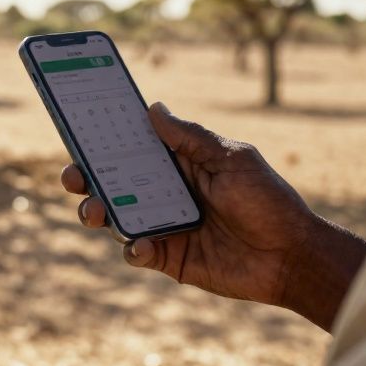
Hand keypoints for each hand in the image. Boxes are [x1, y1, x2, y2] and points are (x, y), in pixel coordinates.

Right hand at [62, 102, 365, 331]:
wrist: (292, 257)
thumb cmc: (268, 201)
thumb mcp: (232, 160)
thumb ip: (191, 138)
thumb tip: (153, 108)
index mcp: (176, 163)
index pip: (130, 147)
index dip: (101, 138)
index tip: (76, 128)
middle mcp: (162, 192)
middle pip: (109, 181)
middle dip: (84, 177)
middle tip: (73, 177)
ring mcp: (162, 225)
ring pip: (113, 215)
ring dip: (96, 211)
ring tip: (95, 211)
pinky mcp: (167, 257)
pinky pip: (135, 252)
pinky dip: (132, 248)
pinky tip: (143, 245)